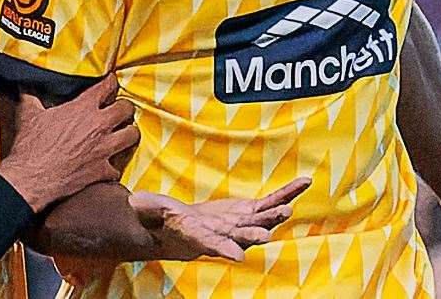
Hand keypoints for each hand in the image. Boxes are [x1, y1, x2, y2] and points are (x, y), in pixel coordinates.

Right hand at [0, 74, 138, 212]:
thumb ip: (31, 99)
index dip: (111, 82)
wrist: (32, 178)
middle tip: (121, 110)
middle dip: (125, 108)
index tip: (111, 82)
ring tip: (124, 134)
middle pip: (126, 109)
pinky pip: (117, 169)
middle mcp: (98, 126)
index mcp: (82, 108)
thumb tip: (26, 90)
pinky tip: (109, 168)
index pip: (107, 86)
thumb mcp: (28, 115)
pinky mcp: (102, 171)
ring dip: (129, 134)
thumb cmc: (31, 146)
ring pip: (132, 135)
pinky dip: (114, 169)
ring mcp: (103, 149)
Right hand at [128, 177, 310, 261]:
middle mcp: (225, 235)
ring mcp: (240, 224)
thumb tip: (136, 203)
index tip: (236, 256)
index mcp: (199, 237)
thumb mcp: (151, 213)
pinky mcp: (249, 212)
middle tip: (268, 235)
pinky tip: (303, 183)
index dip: (223, 249)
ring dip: (275, 213)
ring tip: (289, 207)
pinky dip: (287, 194)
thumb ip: (148, 209)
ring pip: (262, 218)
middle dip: (254, 234)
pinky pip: (270, 201)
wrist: (183, 231)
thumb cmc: (163, 223)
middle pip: (241, 235)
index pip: (211, 245)